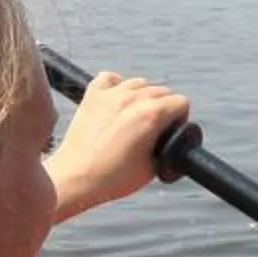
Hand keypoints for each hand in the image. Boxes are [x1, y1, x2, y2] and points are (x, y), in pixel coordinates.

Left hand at [45, 71, 189, 218]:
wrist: (76, 178)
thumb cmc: (114, 178)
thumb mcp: (154, 167)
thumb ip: (167, 146)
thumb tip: (170, 137)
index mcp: (151, 115)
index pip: (181, 102)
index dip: (181, 118)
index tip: (172, 131)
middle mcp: (132, 99)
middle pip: (163, 90)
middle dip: (164, 108)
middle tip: (155, 129)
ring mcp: (111, 94)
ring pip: (140, 83)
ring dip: (144, 96)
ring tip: (136, 116)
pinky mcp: (92, 96)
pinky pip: (111, 78)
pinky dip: (118, 86)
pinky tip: (118, 102)